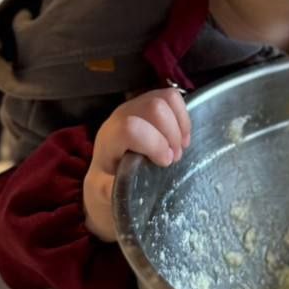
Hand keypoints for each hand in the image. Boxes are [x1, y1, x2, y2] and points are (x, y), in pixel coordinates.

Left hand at [83, 86, 190, 241]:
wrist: (107, 169)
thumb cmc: (108, 181)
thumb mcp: (104, 191)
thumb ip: (110, 189)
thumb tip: (120, 185)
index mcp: (110, 137)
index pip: (132, 128)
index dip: (154, 143)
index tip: (165, 162)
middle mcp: (122, 115)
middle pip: (154, 108)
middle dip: (172, 134)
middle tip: (175, 157)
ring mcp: (137, 105)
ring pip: (166, 99)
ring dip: (180, 125)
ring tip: (181, 147)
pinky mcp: (151, 102)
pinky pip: (173, 97)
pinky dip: (183, 117)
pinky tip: (182, 137)